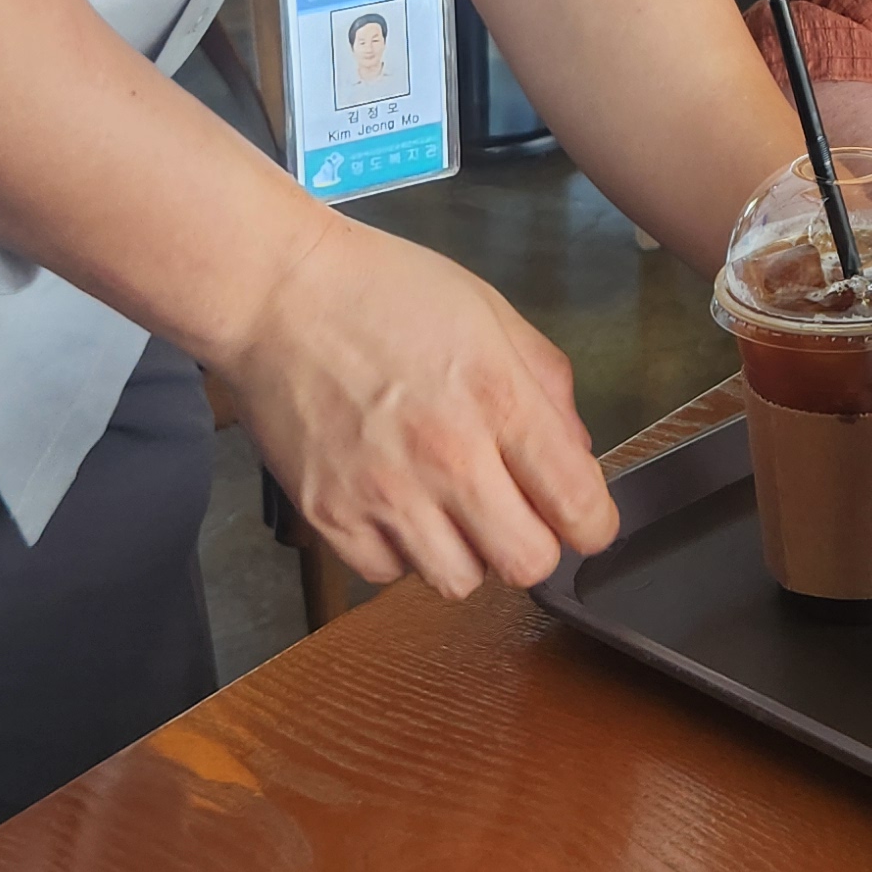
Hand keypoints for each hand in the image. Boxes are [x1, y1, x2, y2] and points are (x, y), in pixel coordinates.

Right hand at [209, 211, 617, 595]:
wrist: (278, 293)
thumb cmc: (385, 290)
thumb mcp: (490, 312)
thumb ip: (546, 383)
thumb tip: (575, 452)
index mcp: (498, 397)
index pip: (578, 506)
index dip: (593, 523)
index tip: (583, 516)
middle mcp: (447, 456)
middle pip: (527, 564)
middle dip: (534, 543)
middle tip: (514, 511)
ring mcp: (384, 493)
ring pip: (458, 581)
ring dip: (465, 551)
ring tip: (446, 504)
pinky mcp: (330, 515)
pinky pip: (387, 574)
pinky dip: (398, 551)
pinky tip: (393, 503)